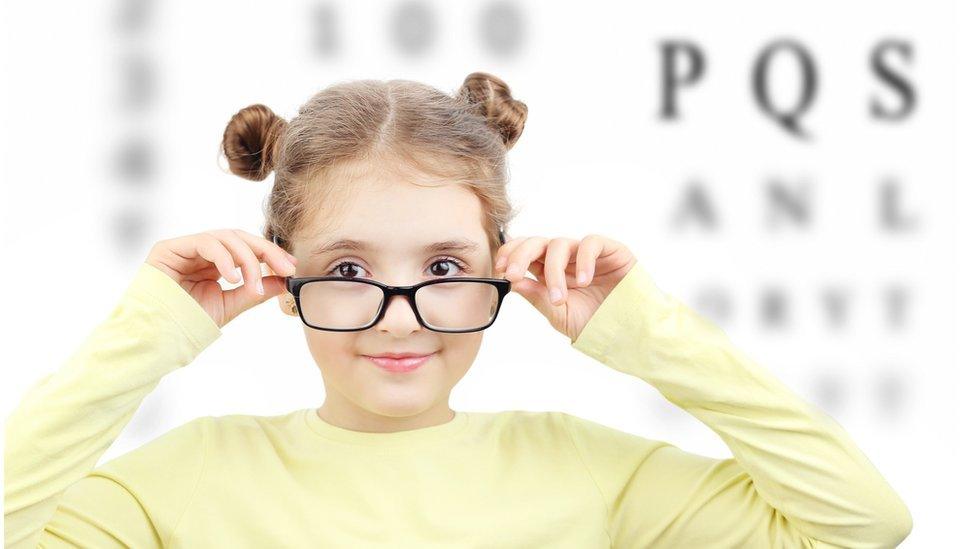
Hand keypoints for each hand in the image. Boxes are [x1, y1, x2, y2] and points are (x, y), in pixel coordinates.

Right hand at [145, 229, 298, 328]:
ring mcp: (185, 248)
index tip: (290, 267)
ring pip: (226, 238)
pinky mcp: (169, 248)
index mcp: (215, 263)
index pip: (247, 249)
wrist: (158, 337)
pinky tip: (232, 277)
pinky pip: (205, 242)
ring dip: (247, 259)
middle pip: (240, 238)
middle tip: (285, 268)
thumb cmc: (188, 322)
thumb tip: (283, 280)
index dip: (271, 254)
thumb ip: (254, 291)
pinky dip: (224, 257)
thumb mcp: (230, 306)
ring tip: (251, 284)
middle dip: (266, 252)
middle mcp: (201, 252)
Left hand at [493, 234, 637, 342]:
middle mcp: (566, 259)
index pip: (525, 252)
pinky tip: (583, 281)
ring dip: (553, 271)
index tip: (500, 271)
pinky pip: (591, 243)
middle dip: (520, 255)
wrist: (631, 333)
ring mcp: (587, 254)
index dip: (510, 255)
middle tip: (512, 275)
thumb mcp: (560, 315)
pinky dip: (584, 260)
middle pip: (537, 242)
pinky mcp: (610, 250)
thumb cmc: (596, 323)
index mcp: (549, 271)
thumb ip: (538, 298)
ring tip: (559, 297)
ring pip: (560, 244)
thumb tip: (514, 282)